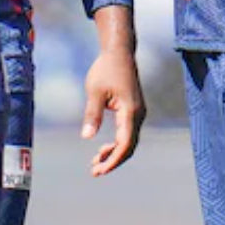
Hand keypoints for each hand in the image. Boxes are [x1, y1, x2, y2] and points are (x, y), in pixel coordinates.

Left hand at [82, 40, 146, 175]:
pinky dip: (116, 144)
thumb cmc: (106, 69)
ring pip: (129, 141)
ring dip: (114, 153)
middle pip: (129, 146)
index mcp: (130, 111)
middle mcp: (138, 115)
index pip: (125, 143)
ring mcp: (137, 113)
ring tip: (95, 163)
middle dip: (113, 161)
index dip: (114, 159)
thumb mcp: (94, 91)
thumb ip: (92, 114)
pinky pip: (127, 133)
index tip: (100, 170)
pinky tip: (102, 148)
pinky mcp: (133, 111)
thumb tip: (87, 137)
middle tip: (94, 171)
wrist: (119, 53)